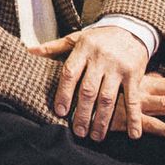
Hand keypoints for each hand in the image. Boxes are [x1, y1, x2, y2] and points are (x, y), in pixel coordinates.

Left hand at [28, 25, 150, 141]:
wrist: (130, 27)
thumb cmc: (99, 37)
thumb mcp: (76, 38)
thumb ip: (54, 47)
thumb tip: (30, 51)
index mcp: (83, 49)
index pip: (70, 73)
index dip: (63, 93)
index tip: (60, 112)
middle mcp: (100, 58)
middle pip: (88, 90)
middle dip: (82, 114)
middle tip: (78, 132)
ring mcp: (118, 67)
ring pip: (107, 98)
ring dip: (102, 120)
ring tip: (96, 136)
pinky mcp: (134, 74)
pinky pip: (133, 98)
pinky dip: (134, 117)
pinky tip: (132, 134)